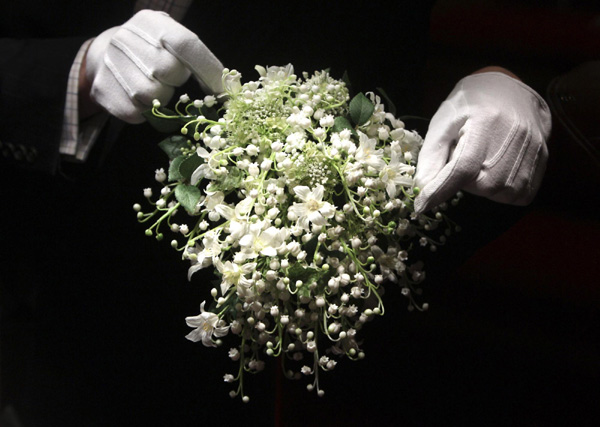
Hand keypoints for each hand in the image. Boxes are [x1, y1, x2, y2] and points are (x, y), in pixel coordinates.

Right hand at [83, 10, 223, 122]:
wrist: (104, 52)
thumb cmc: (152, 49)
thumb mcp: (171, 39)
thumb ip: (197, 57)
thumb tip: (230, 88)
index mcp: (151, 22)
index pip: (186, 44)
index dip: (208, 70)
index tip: (224, 91)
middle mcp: (126, 38)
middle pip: (167, 72)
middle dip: (174, 80)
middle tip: (166, 77)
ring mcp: (110, 63)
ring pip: (151, 96)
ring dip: (159, 98)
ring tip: (153, 86)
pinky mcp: (102, 89)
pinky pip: (135, 113)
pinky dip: (143, 112)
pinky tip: (138, 97)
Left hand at [414, 69, 550, 212]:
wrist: (509, 89)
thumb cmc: (469, 105)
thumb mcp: (443, 123)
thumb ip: (432, 156)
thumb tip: (421, 188)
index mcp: (484, 122)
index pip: (462, 167)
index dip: (441, 190)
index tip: (421, 206)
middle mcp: (514, 137)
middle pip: (481, 186)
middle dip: (464, 181)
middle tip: (463, 159)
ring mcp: (533, 149)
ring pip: (500, 194)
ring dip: (484, 187)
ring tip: (481, 161)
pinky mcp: (543, 159)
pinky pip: (520, 194)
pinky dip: (503, 191)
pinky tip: (496, 170)